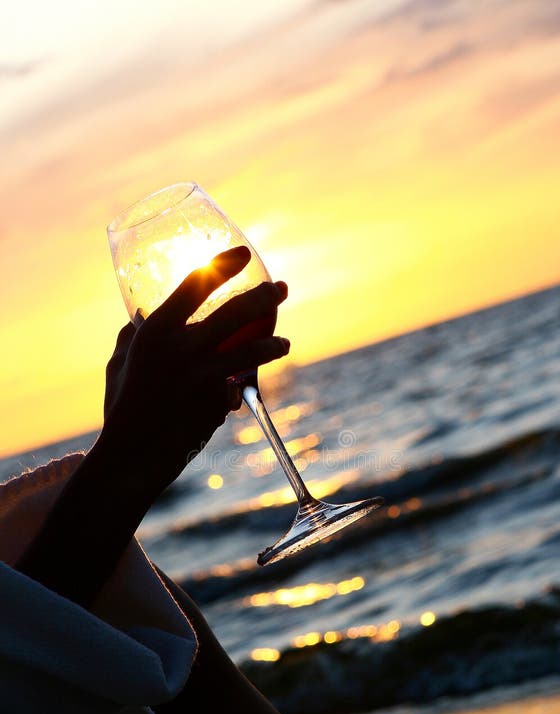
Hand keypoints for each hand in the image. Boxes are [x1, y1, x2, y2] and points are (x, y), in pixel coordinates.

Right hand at [101, 245, 288, 494]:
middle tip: (281, 290)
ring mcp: (202, 377)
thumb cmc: (122, 408)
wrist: (131, 457)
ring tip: (285, 344)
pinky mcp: (216, 404)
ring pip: (250, 350)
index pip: (195, 284)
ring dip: (273, 344)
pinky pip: (236, 388)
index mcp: (154, 332)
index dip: (224, 265)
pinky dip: (240, 389)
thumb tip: (139, 313)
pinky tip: (243, 393)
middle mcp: (180, 349)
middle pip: (235, 312)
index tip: (244, 255)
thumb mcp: (120, 365)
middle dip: (265, 297)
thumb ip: (131, 336)